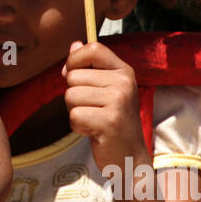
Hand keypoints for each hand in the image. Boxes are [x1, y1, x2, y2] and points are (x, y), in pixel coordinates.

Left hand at [61, 41, 145, 171]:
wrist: (130, 157)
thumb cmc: (112, 122)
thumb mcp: (105, 90)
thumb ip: (89, 67)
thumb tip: (74, 44)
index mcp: (124, 71)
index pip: (93, 48)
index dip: (75, 60)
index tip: (73, 74)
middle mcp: (124, 83)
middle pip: (73, 76)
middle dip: (73, 96)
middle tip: (93, 110)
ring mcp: (118, 101)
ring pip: (70, 96)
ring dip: (75, 112)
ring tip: (94, 120)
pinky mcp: (110, 121)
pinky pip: (74, 116)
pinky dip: (78, 127)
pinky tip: (94, 132)